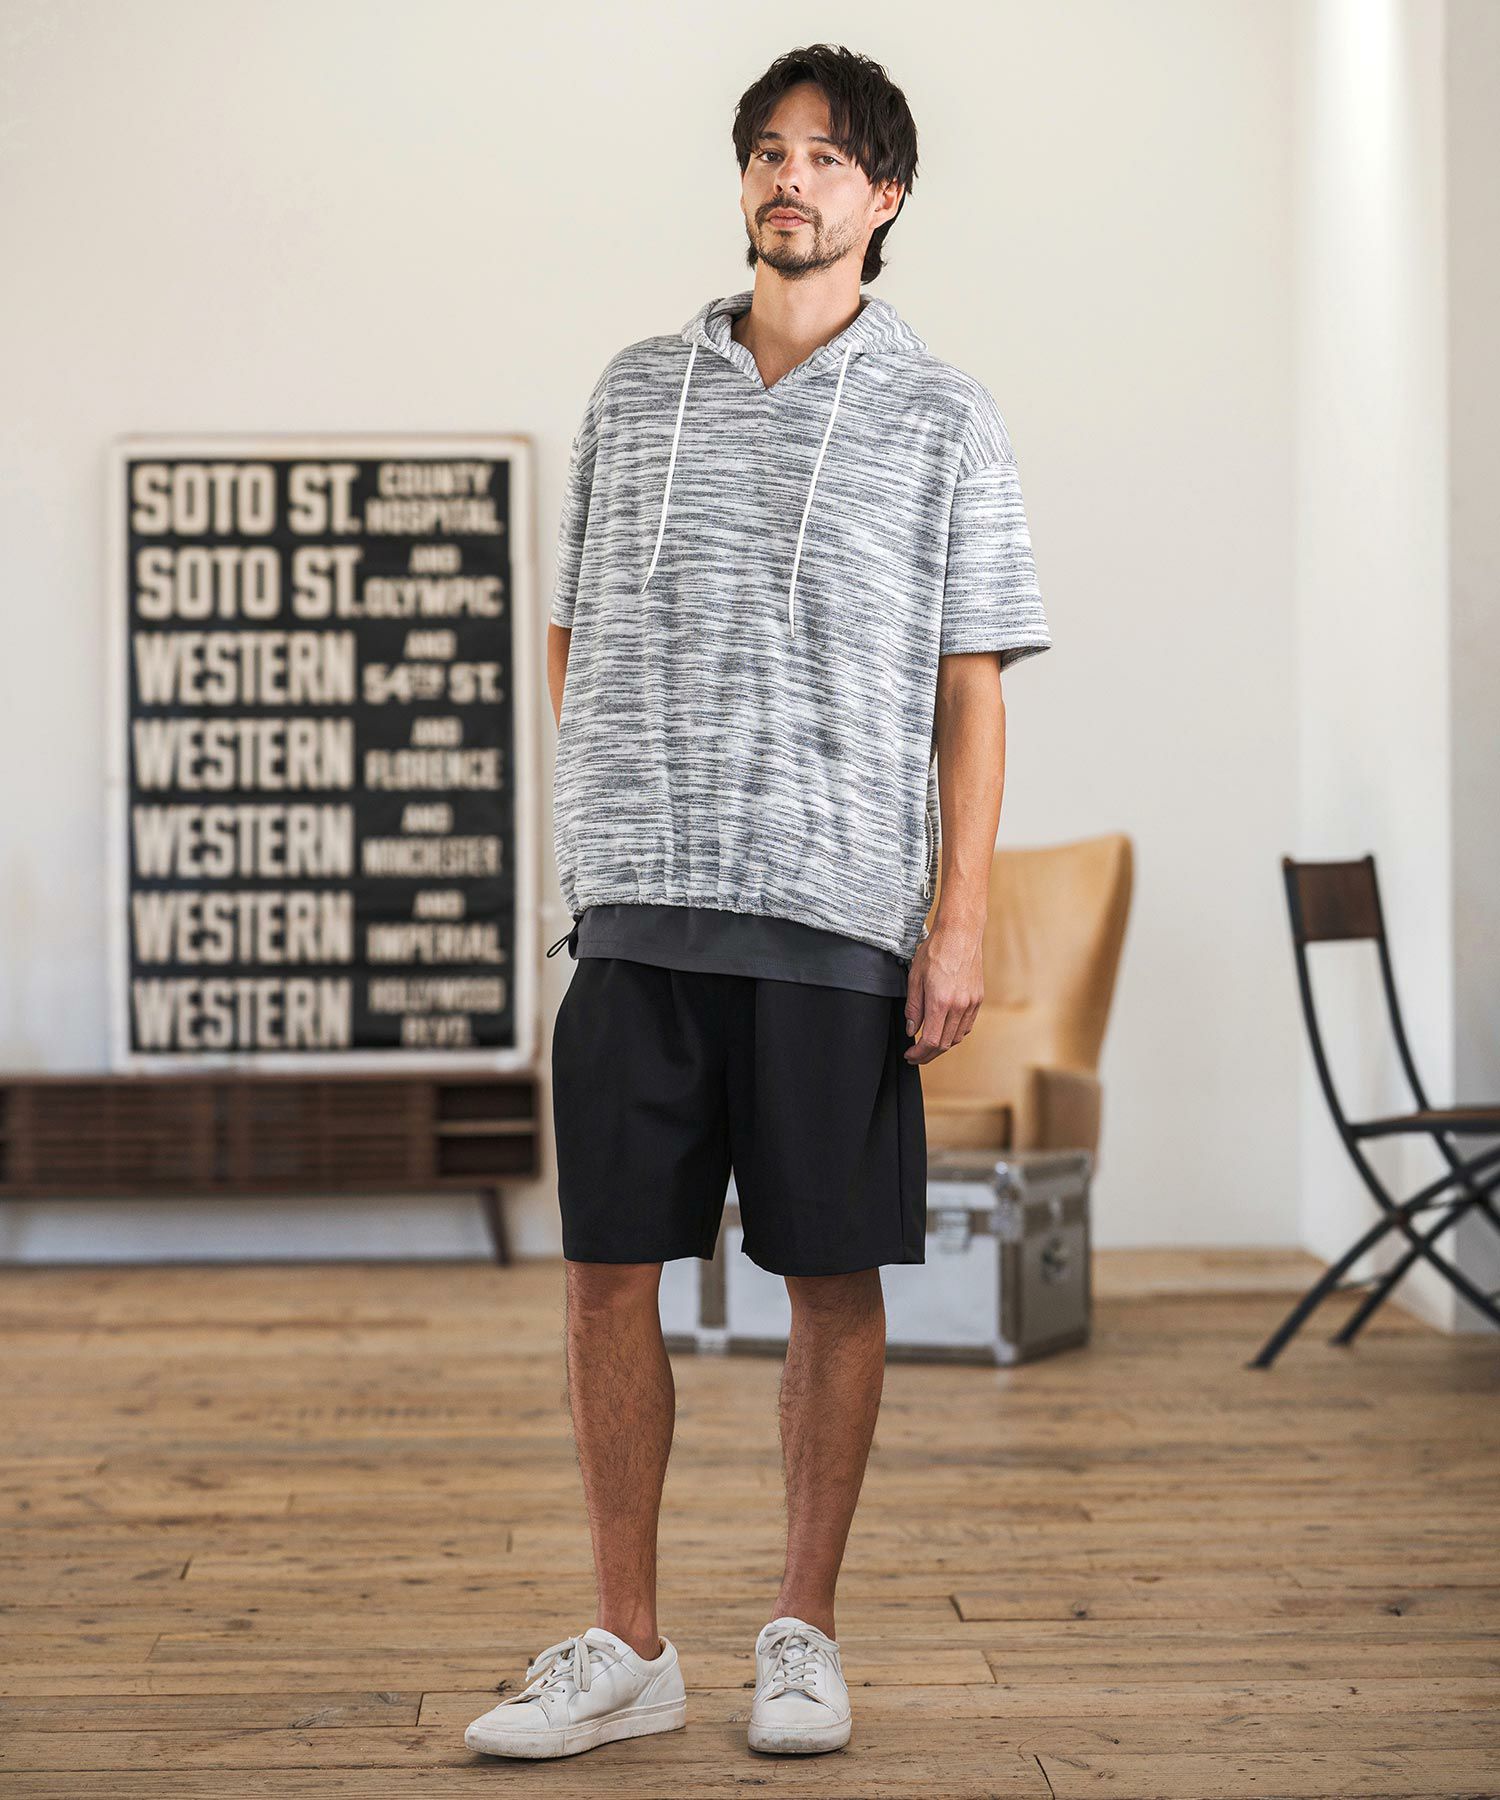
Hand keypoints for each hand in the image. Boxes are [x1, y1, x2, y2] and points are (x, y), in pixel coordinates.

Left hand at [903, 916, 983, 1062]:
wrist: (960, 933)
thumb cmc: (936, 951)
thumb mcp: (915, 978)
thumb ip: (913, 1008)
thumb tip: (912, 1030)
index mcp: (941, 1001)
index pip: (931, 1041)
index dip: (919, 1054)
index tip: (910, 1056)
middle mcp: (959, 1006)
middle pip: (945, 1044)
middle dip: (928, 1054)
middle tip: (916, 1055)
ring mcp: (971, 1003)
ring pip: (958, 1037)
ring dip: (942, 1045)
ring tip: (928, 1044)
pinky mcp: (978, 999)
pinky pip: (967, 1025)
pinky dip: (955, 1034)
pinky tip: (944, 1031)